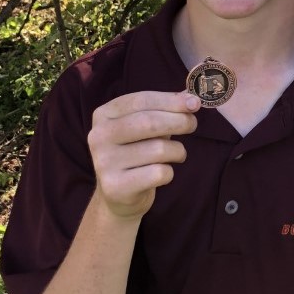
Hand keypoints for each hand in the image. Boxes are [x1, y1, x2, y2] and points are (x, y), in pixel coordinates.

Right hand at [87, 90, 199, 220]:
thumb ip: (166, 110)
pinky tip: (163, 173)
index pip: (141, 101)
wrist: (118, 194)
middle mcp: (98, 137)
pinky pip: (159, 173)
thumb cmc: (137, 152)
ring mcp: (104, 163)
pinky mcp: (116, 187)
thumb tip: (191, 99)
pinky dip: (169, 172)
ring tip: (176, 154)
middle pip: (148, 122)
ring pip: (158, 149)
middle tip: (192, 125)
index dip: (171, 100)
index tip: (194, 103)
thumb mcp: (146, 127)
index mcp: (104, 115)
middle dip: (179, 121)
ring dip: (178, 151)